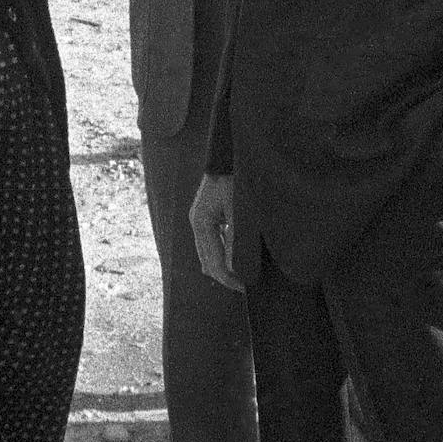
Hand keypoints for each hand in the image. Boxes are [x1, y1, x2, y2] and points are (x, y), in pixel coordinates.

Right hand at [191, 173, 242, 292]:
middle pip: (206, 261)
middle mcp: (197, 222)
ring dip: (222, 265)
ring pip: (208, 253)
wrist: (229, 153)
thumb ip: (235, 238)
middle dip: (224, 276)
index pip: (213, 262)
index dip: (229, 278)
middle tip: (245, 286)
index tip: (245, 287)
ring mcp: (200, 218)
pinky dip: (222, 253)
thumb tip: (234, 267)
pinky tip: (235, 257)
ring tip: (242, 275)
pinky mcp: (207, 214)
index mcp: (201, 223)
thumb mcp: (238, 210)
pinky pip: (212, 241)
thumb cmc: (236, 179)